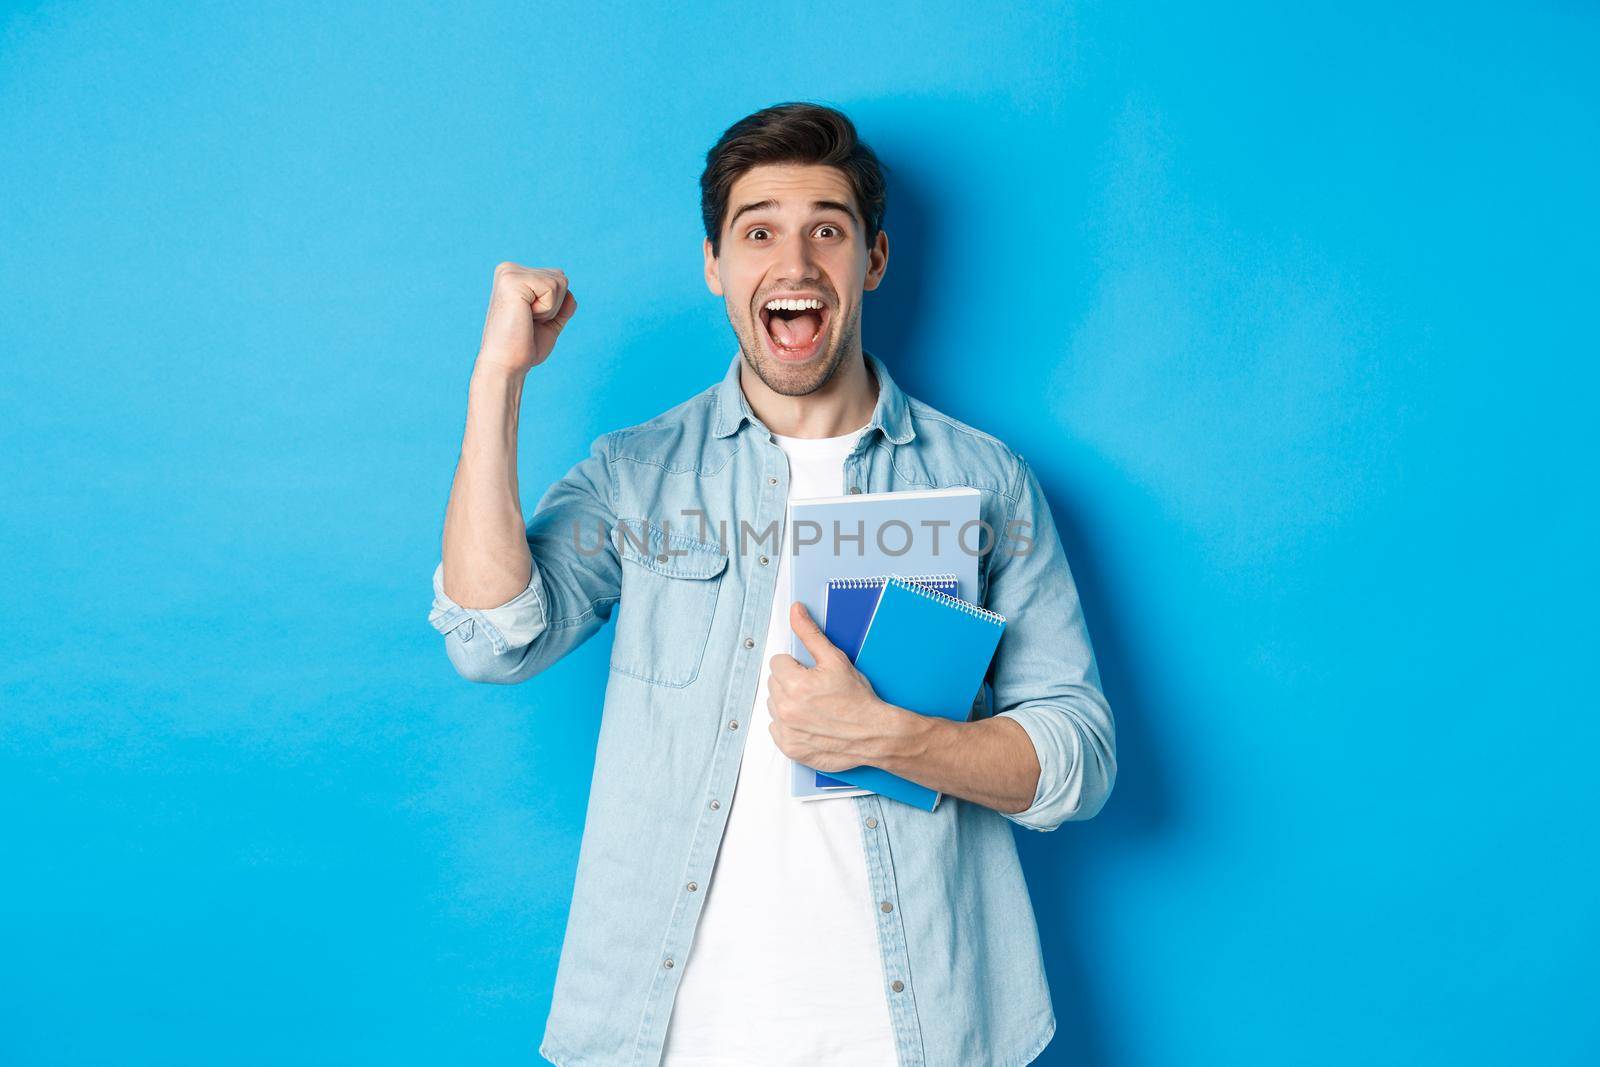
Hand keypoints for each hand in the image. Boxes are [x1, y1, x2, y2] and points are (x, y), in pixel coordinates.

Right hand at [476, 262, 577, 374]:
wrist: (506, 365)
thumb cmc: (524, 347)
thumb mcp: (550, 323)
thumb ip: (562, 306)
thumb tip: (571, 294)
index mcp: (514, 276)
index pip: (557, 279)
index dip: (555, 306)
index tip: (531, 320)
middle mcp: (509, 269)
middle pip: (561, 277)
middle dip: (555, 306)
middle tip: (529, 321)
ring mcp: (509, 273)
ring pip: (560, 282)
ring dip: (551, 309)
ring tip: (527, 319)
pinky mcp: (512, 280)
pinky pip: (552, 288)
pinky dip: (547, 309)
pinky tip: (526, 317)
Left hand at [767, 601, 899, 772]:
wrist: (874, 735)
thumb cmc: (858, 699)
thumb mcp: (836, 660)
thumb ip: (810, 634)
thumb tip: (796, 611)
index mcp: (795, 684)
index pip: (777, 662)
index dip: (796, 665)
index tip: (811, 674)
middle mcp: (787, 709)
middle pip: (773, 683)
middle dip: (790, 682)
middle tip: (815, 690)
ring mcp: (787, 731)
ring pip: (774, 705)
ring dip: (788, 703)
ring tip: (813, 707)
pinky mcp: (789, 748)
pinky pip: (776, 728)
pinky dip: (789, 726)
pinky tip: (809, 722)